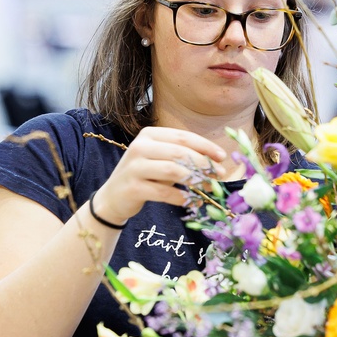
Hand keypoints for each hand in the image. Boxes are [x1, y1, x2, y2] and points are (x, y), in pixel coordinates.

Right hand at [91, 127, 227, 224]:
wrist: (114, 196)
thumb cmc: (145, 175)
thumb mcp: (161, 160)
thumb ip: (183, 156)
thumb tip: (216, 161)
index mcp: (149, 135)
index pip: (183, 137)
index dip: (205, 146)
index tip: (222, 157)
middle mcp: (140, 147)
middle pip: (180, 152)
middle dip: (203, 164)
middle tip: (219, 175)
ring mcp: (134, 167)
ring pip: (173, 170)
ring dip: (196, 180)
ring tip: (209, 188)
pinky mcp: (133, 188)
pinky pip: (164, 192)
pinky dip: (183, 198)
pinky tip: (194, 201)